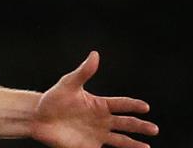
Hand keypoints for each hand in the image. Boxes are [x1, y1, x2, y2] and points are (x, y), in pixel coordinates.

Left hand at [30, 52, 157, 147]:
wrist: (38, 118)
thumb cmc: (53, 99)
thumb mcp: (68, 84)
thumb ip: (84, 72)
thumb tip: (95, 54)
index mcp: (100, 104)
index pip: (122, 104)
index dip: (133, 105)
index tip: (145, 107)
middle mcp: (103, 120)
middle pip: (126, 123)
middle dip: (140, 126)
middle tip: (153, 129)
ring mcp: (98, 134)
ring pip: (121, 140)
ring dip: (134, 144)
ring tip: (147, 147)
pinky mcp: (90, 146)